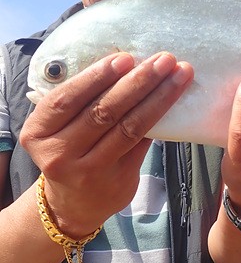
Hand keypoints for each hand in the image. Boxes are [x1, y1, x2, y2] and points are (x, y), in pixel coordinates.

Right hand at [20, 52, 192, 237]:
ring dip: (158, 98)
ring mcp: (89, 171)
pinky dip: (159, 119)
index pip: (67, 99)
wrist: (72, 205)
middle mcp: (59, 154)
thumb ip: (83, 101)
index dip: (97, 77)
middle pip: (104, 112)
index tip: (125, 57)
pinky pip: (142, 143)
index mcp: (38, 132)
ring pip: (129, 127)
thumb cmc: (70, 151)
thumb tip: (130, 64)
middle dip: (138, 82)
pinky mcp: (117, 180)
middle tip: (164, 60)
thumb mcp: (60, 128)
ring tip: (179, 75)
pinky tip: (175, 101)